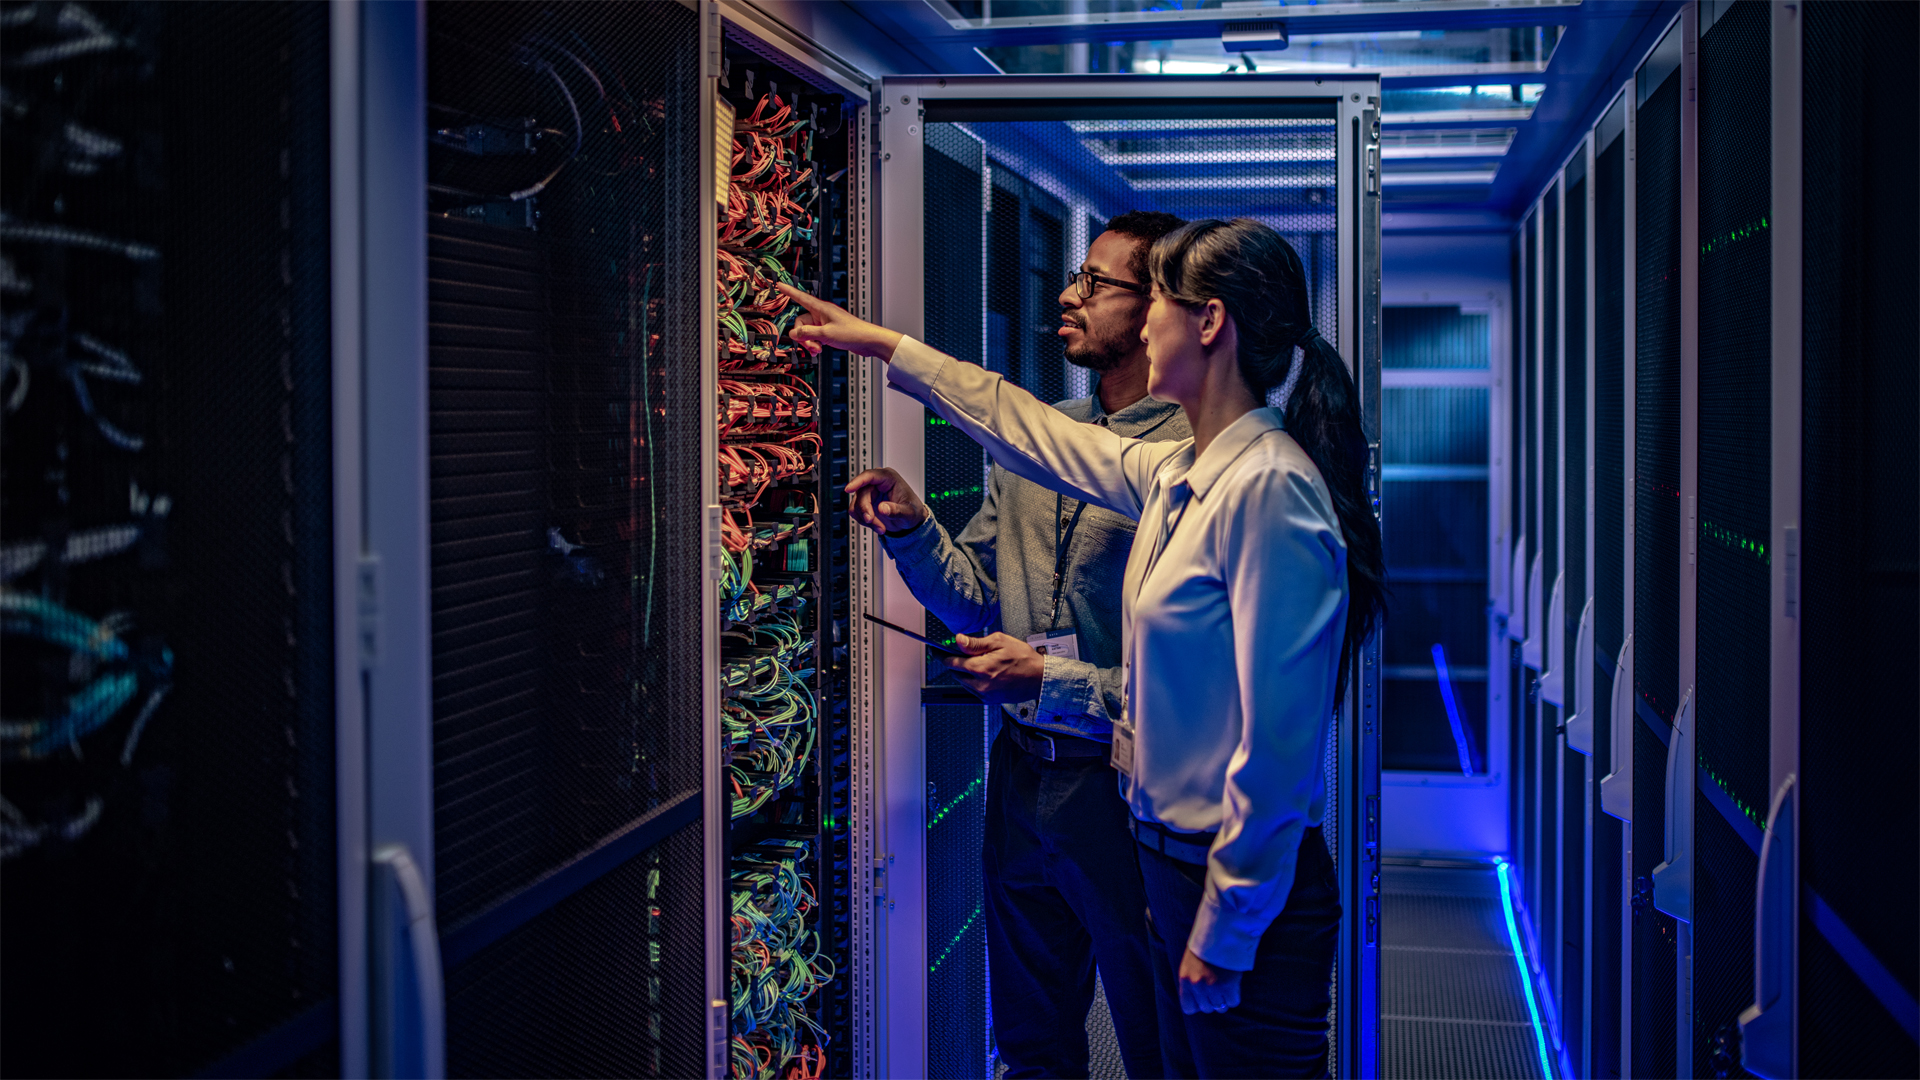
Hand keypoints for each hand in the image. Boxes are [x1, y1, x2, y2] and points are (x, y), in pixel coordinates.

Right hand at [774, 282, 904, 359]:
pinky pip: (815, 336)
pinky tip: (819, 350)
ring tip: (817, 349)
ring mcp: (825, 323)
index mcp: (821, 308)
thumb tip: (793, 333)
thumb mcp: (826, 334)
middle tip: (811, 345)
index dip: (789, 292)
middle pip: (801, 322)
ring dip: (809, 342)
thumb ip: (807, 333)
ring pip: (808, 331)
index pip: (801, 297)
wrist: (868, 341)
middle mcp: (822, 314)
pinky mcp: (829, 331)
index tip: (779, 285)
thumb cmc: (852, 333)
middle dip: (803, 336)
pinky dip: (814, 344)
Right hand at [845, 467, 929, 534]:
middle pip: (861, 493)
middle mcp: (877, 483)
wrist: (910, 520)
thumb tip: (882, 508)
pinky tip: (876, 525)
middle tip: (871, 521)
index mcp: (889, 478)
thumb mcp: (909, 512)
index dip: (858, 481)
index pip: (870, 475)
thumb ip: (897, 510)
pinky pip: (856, 512)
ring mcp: (869, 493)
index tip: (848, 489)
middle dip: (865, 510)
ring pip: (856, 504)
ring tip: (880, 527)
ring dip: (866, 519)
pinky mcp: (865, 504)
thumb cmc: (912, 510)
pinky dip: (864, 522)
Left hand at [941, 632, 1044, 703]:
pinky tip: (985, 672)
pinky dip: (974, 681)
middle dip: (956, 663)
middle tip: (962, 654)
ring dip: (965, 672)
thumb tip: (959, 640)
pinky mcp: (990, 700)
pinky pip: (973, 690)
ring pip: (964, 682)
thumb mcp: (1000, 642)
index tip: (937, 652)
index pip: (952, 663)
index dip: (943, 655)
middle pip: (956, 673)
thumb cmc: (1024, 658)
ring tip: (980, 662)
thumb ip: (976, 643)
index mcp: (981, 668)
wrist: (1040, 678)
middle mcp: (980, 685)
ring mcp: (985, 694)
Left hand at [1177, 948, 1243, 1015]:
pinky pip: (1233, 1002)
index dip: (1197, 1005)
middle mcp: (1197, 986)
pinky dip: (1234, 996)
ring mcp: (1213, 988)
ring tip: (1225, 988)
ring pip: (1220, 1007)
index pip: (1188, 1008)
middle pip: (1206, 1008)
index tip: (1203, 999)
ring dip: (1223, 1000)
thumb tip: (1200, 999)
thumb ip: (1192, 981)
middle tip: (1217, 989)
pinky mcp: (1228, 986)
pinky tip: (1233, 987)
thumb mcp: (1190, 964)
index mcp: (1185, 980)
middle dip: (1212, 1001)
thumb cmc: (1205, 947)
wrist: (1220, 933)